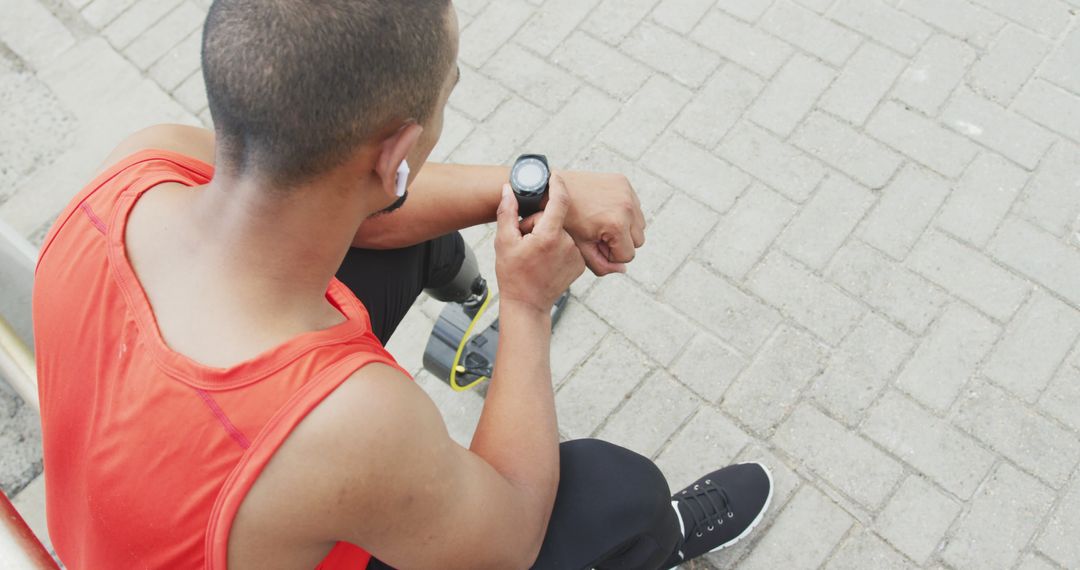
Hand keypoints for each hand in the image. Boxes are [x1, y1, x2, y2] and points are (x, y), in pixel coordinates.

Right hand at [495, 176, 585, 313]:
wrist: (528, 304)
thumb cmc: (513, 274)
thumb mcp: (503, 242)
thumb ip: (507, 212)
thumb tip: (507, 189)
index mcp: (549, 236)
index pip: (560, 200)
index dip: (557, 184)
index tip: (554, 175)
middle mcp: (567, 243)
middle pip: (554, 218)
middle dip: (539, 223)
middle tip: (525, 239)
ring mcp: (576, 254)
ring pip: (562, 231)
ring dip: (549, 235)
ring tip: (535, 253)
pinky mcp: (581, 263)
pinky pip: (569, 244)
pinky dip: (558, 246)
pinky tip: (546, 259)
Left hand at [521, 171, 645, 275]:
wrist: (551, 189)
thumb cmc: (564, 220)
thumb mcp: (580, 248)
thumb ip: (602, 265)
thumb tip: (622, 269)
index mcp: (616, 224)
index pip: (627, 256)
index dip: (610, 255)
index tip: (594, 245)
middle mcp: (626, 207)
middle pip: (638, 241)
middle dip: (620, 243)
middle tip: (598, 235)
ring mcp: (626, 192)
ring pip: (639, 225)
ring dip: (625, 229)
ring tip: (601, 224)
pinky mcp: (623, 182)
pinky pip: (634, 207)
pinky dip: (624, 213)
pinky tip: (604, 211)